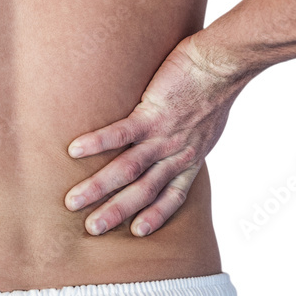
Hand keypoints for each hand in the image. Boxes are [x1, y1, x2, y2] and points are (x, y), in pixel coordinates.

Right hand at [64, 36, 249, 236]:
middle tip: (91, 229)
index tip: (138, 231)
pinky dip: (97, 143)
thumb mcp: (208, 125)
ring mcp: (164, 136)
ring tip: (73, 201)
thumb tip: (177, 140)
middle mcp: (177, 154)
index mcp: (190, 158)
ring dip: (98, 187)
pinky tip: (74, 151)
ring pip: (127, 169)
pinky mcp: (152, 114)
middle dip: (116, 212)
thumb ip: (189, 139)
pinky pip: (121, 134)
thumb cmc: (214, 87)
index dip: (156, 215)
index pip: (173, 196)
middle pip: (144, 191)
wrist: (222, 64)